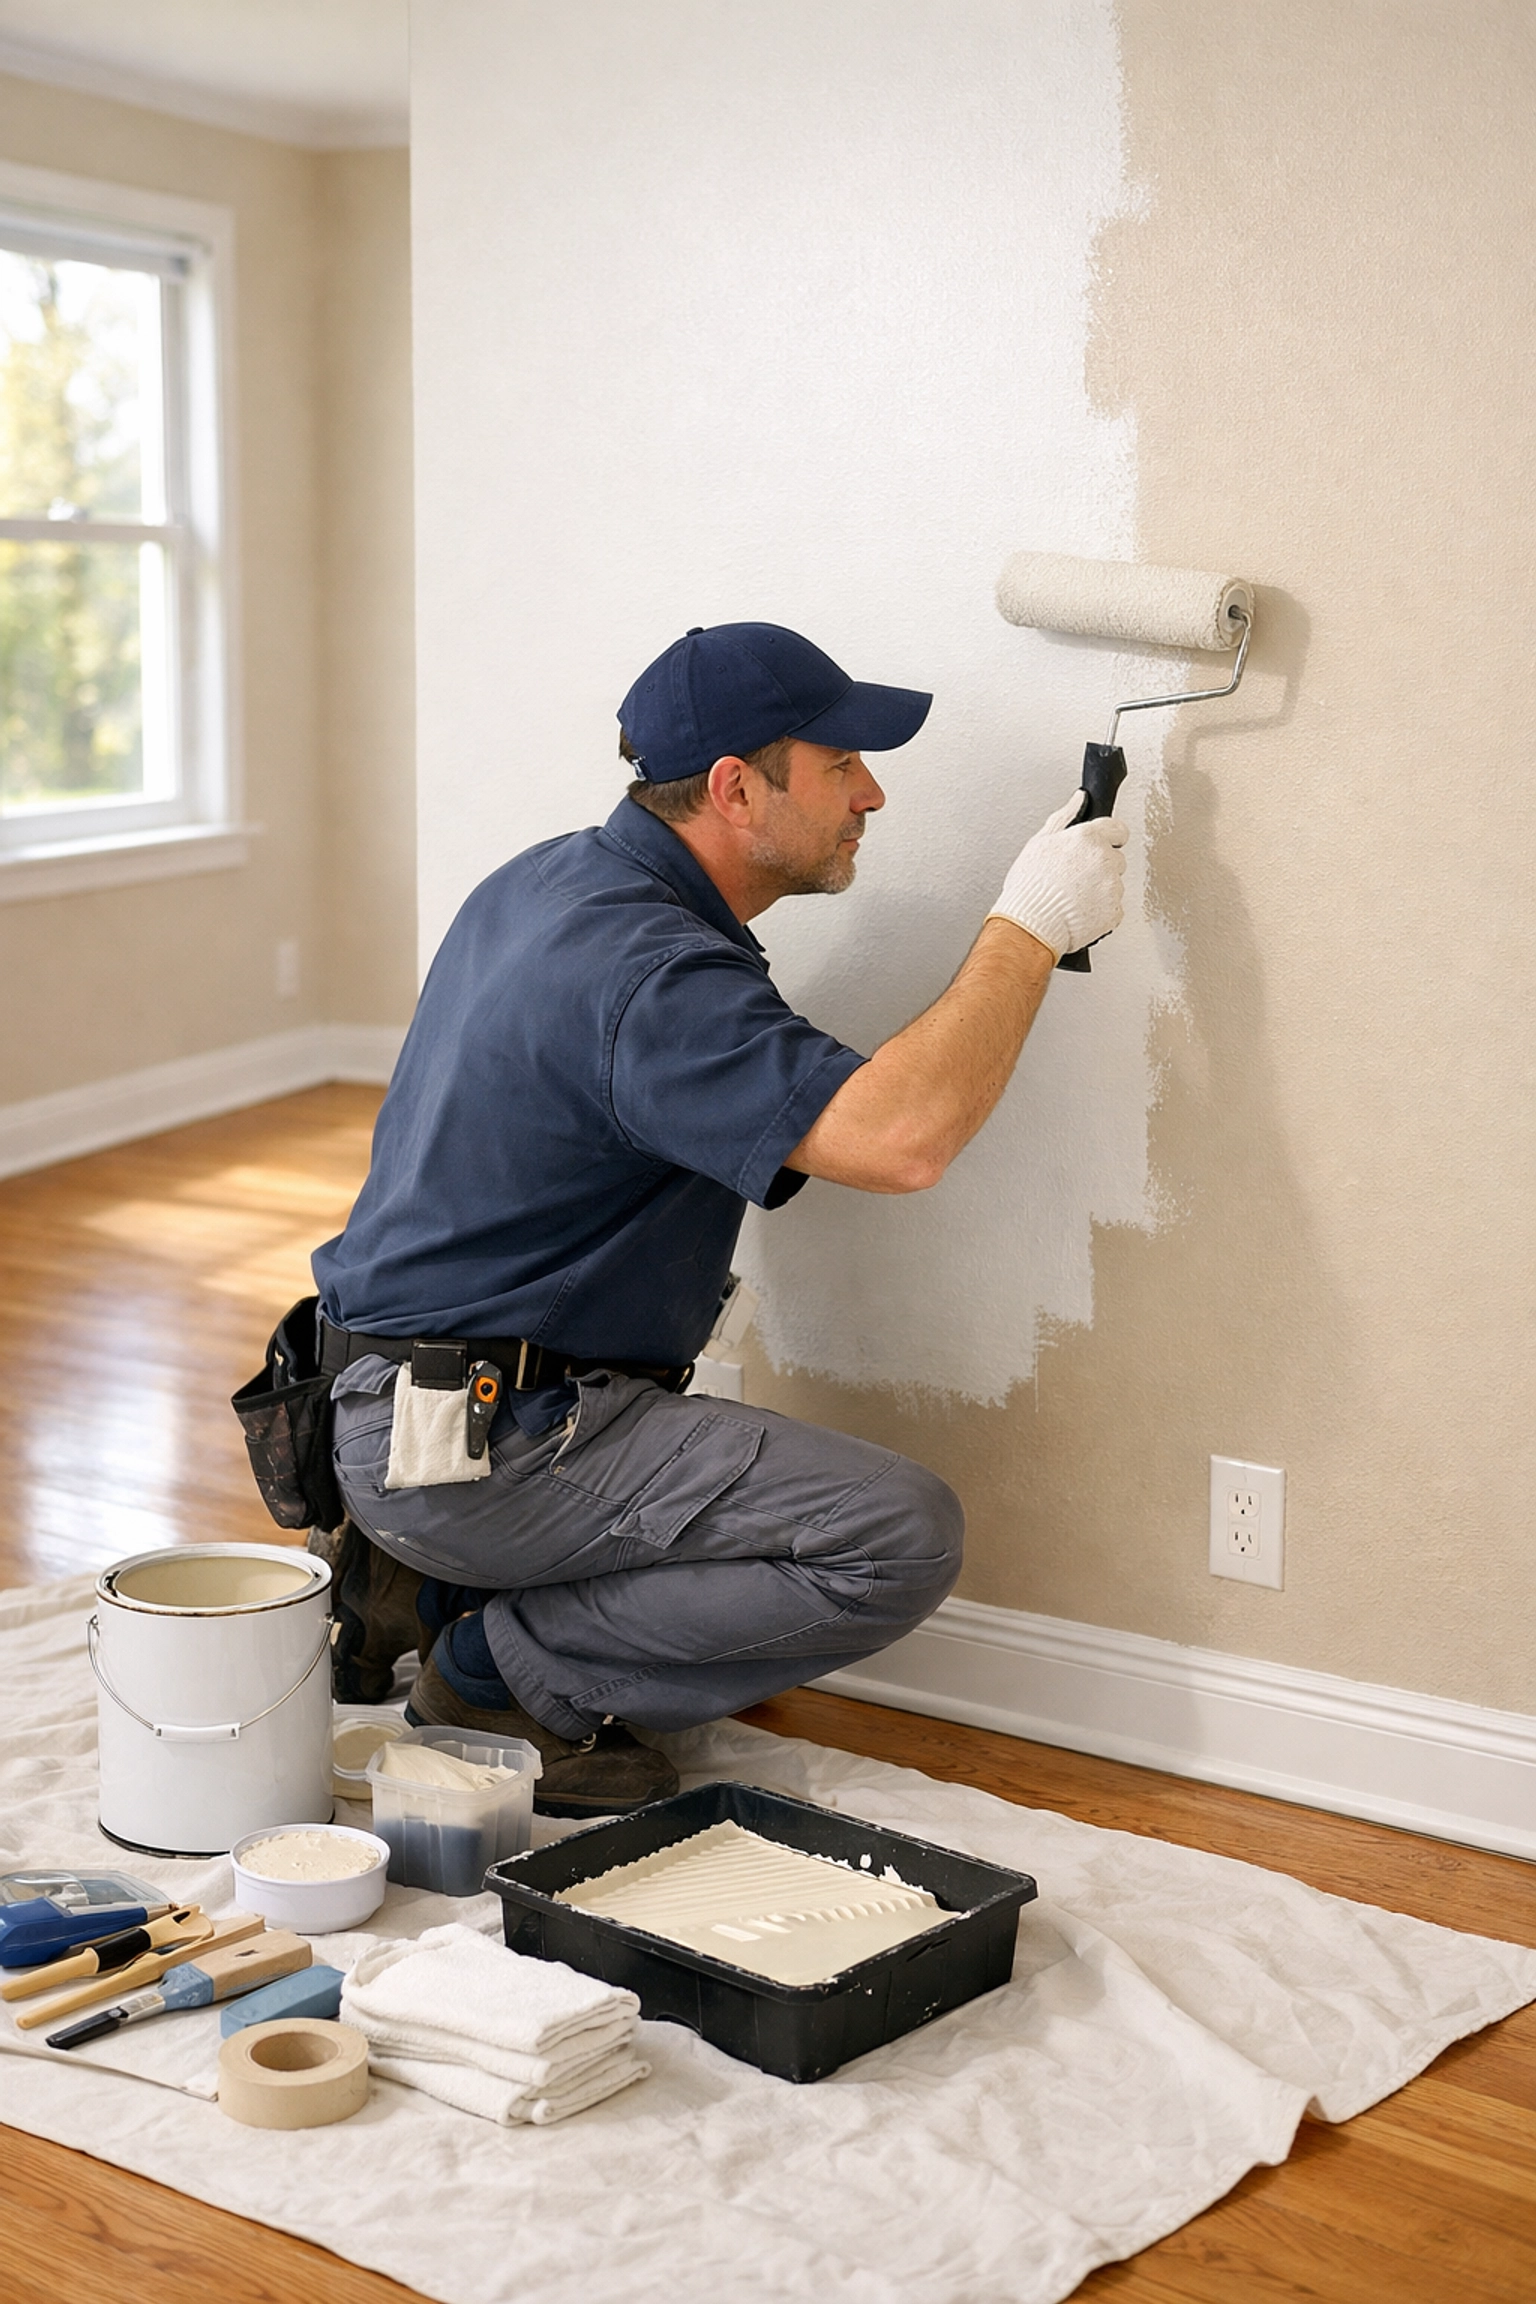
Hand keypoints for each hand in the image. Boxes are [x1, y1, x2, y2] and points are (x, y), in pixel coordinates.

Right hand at [987, 791, 1127, 959]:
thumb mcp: (1039, 843)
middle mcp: (1104, 859)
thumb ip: (1064, 817)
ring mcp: (1112, 886)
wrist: (1031, 925)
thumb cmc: (1029, 887)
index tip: (1102, 846)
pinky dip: (1101, 911)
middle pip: (1116, 858)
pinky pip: (1114, 908)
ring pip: (1114, 884)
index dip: (1110, 838)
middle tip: (1076, 877)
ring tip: (1074, 897)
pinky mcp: (1114, 911)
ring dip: (1100, 889)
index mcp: (1088, 838)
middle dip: (1101, 866)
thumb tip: (1080, 798)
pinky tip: (1081, 911)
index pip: (1117, 829)